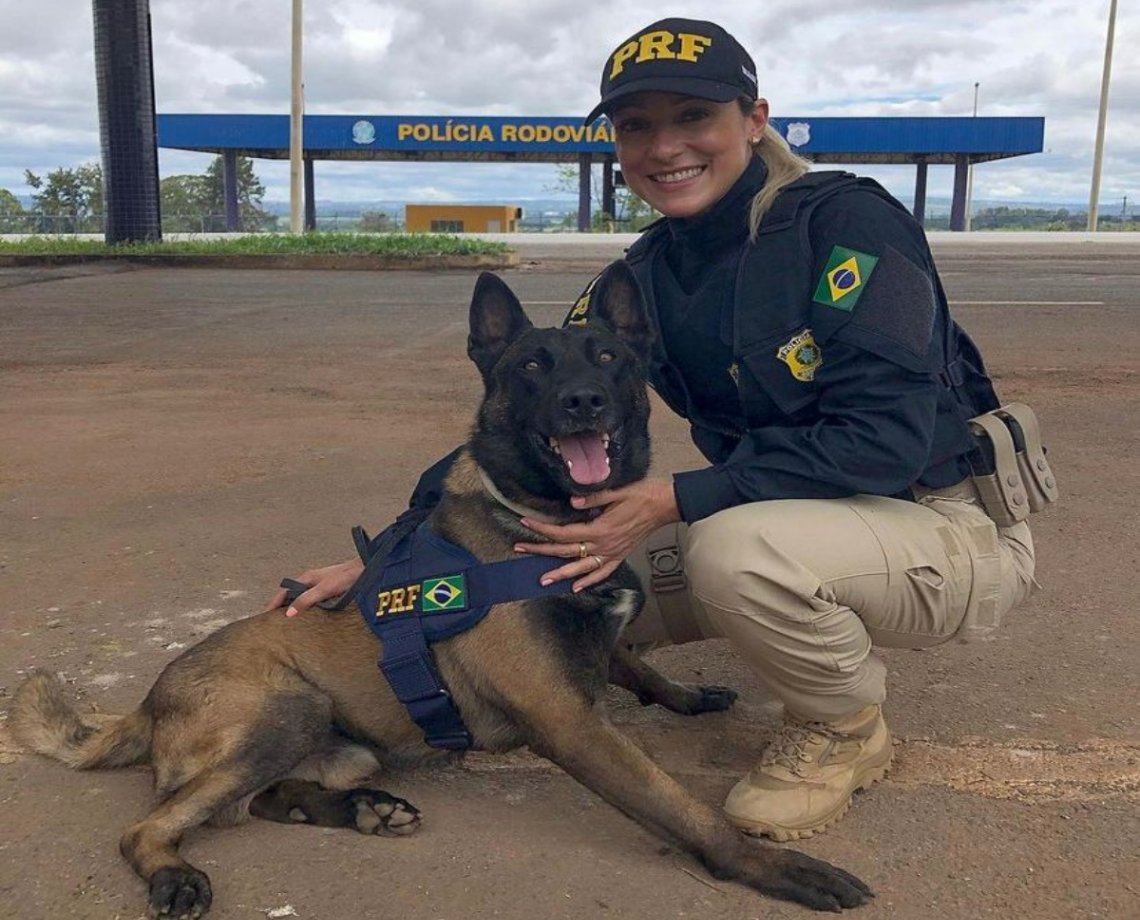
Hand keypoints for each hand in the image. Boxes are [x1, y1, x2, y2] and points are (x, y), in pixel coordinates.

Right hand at [263, 558, 363, 616]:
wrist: (365, 569)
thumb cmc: (346, 577)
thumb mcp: (324, 589)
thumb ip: (306, 600)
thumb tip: (288, 613)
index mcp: (306, 578)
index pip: (282, 592)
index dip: (272, 605)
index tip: (263, 618)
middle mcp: (310, 580)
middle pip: (289, 595)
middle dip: (279, 607)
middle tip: (272, 624)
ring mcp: (318, 585)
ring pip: (299, 597)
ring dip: (292, 608)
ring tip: (286, 623)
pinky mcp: (327, 590)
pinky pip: (310, 599)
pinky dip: (303, 608)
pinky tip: (306, 617)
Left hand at [513, 478, 679, 591]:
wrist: (663, 505)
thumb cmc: (641, 495)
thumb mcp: (616, 492)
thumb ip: (592, 499)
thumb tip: (571, 503)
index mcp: (600, 529)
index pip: (564, 532)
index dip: (542, 529)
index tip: (525, 523)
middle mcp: (604, 545)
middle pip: (566, 551)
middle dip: (541, 550)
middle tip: (520, 548)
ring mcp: (612, 553)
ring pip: (581, 568)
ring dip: (560, 574)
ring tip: (542, 579)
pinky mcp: (620, 556)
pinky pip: (603, 572)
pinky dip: (589, 581)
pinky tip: (576, 587)